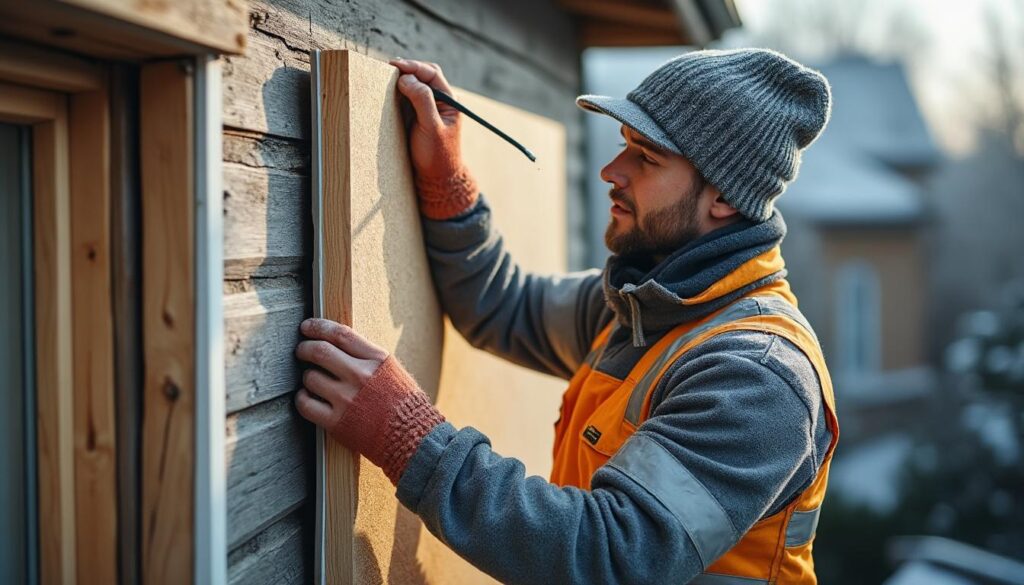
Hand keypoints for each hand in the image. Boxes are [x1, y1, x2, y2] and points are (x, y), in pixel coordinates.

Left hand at [294, 318, 444, 483]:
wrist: (413, 437)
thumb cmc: (403, 403)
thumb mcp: (391, 370)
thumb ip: (365, 355)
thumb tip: (335, 342)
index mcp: (376, 359)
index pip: (340, 334)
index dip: (318, 327)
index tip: (307, 327)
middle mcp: (360, 376)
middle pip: (319, 351)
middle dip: (304, 348)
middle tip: (301, 351)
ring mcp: (347, 399)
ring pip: (310, 377)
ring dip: (307, 376)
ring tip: (313, 380)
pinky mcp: (337, 422)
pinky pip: (306, 404)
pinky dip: (302, 398)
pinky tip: (308, 398)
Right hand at [390, 59, 462, 183]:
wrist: (436, 179)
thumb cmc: (437, 155)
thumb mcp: (431, 127)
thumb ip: (422, 100)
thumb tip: (407, 78)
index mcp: (449, 101)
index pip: (431, 73)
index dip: (413, 66)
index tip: (395, 65)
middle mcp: (439, 101)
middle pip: (422, 75)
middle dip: (406, 70)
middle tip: (388, 69)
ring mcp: (427, 109)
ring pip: (413, 86)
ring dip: (400, 81)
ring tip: (385, 79)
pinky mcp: (416, 118)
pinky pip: (405, 99)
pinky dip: (396, 94)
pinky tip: (387, 94)